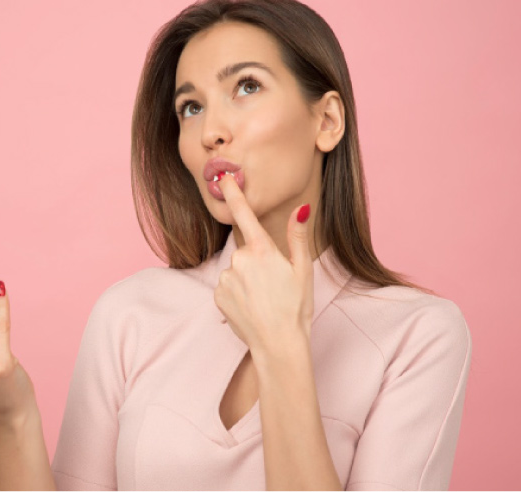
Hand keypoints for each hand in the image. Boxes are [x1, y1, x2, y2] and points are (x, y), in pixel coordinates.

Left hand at [214, 172, 314, 354]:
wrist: (278, 344)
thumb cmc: (296, 307)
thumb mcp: (303, 270)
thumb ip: (297, 237)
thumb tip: (302, 209)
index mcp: (263, 251)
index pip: (245, 215)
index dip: (233, 194)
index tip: (222, 176)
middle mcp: (240, 260)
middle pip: (245, 252)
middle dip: (256, 263)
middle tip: (273, 286)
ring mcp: (226, 278)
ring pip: (235, 271)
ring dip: (246, 281)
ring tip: (262, 300)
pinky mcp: (217, 295)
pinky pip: (227, 287)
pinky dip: (236, 294)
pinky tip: (250, 307)